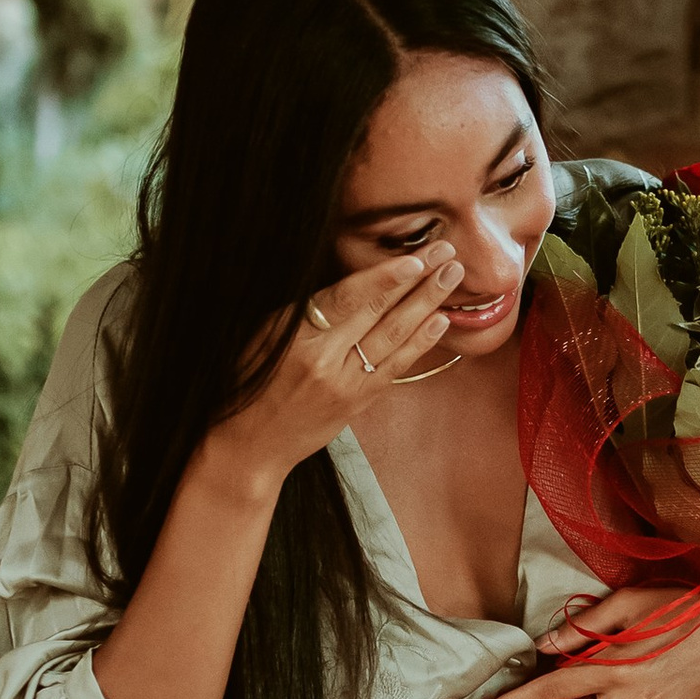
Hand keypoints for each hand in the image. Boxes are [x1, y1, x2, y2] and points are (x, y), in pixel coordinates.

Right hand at [193, 248, 462, 499]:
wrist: (248, 445)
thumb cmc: (246, 382)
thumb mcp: (262, 335)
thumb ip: (303, 309)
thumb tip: (350, 280)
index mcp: (295, 338)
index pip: (347, 300)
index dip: (384, 279)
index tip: (415, 259)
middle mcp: (324, 361)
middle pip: (379, 313)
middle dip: (418, 281)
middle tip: (447, 253)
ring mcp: (345, 385)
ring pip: (394, 337)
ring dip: (428, 304)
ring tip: (453, 277)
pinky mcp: (357, 402)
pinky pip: (395, 366)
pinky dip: (420, 342)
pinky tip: (441, 321)